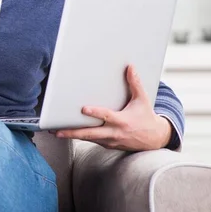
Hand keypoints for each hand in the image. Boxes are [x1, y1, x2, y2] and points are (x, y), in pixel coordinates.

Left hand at [54, 65, 171, 151]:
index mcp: (122, 121)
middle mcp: (114, 133)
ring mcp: (110, 141)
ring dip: (72, 136)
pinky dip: (80, 137)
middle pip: (91, 134)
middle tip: (57, 130)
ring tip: (55, 132)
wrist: (155, 139)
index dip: (95, 113)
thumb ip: (135, 83)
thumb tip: (130, 66)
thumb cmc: (146, 116)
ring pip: (88, 139)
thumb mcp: (142, 99)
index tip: (83, 108)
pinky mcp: (108, 145)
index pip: (106, 116)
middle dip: (73, 133)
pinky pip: (92, 141)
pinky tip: (67, 133)